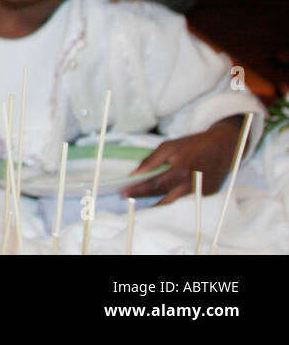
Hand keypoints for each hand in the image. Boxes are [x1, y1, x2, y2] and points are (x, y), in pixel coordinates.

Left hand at [120, 116, 243, 203]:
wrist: (223, 145)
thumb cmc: (193, 144)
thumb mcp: (169, 146)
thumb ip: (152, 160)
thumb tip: (135, 173)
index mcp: (180, 171)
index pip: (154, 185)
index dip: (138, 191)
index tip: (123, 193)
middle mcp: (191, 184)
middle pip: (163, 197)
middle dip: (145, 199)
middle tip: (129, 199)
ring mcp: (201, 191)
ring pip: (175, 200)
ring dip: (158, 202)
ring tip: (143, 201)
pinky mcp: (208, 193)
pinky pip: (187, 197)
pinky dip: (175, 195)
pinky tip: (165, 193)